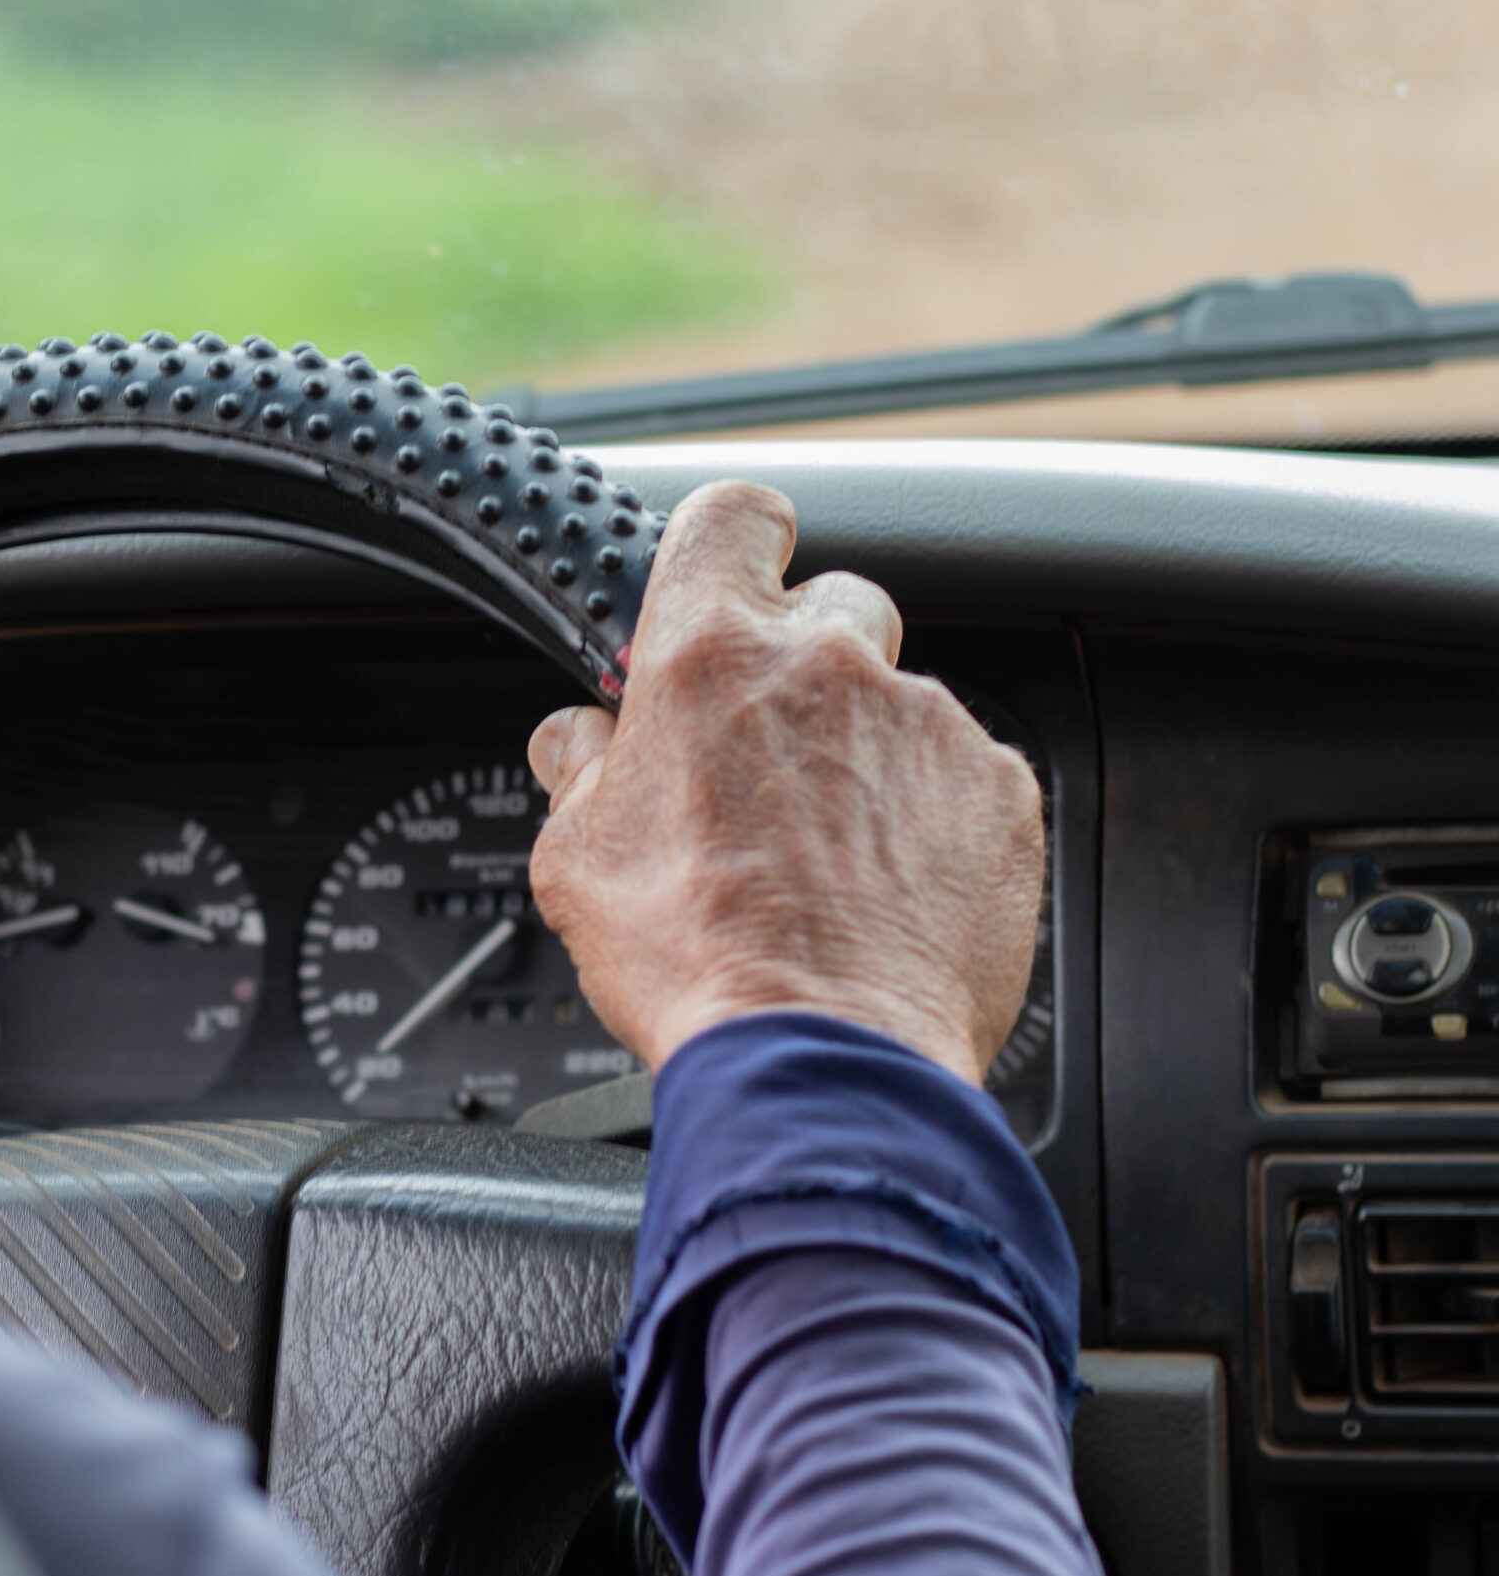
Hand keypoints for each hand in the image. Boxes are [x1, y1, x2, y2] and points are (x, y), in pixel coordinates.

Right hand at [525, 480, 1043, 1084]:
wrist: (825, 1059)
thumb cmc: (699, 962)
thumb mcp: (574, 861)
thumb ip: (578, 768)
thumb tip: (578, 741)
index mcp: (710, 658)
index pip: (731, 516)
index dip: (734, 541)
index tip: (736, 570)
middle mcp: (828, 666)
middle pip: (831, 602)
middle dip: (804, 661)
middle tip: (770, 754)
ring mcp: (927, 724)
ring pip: (898, 701)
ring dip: (865, 754)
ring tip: (828, 858)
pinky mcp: (1001, 792)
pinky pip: (963, 775)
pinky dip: (930, 817)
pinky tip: (886, 889)